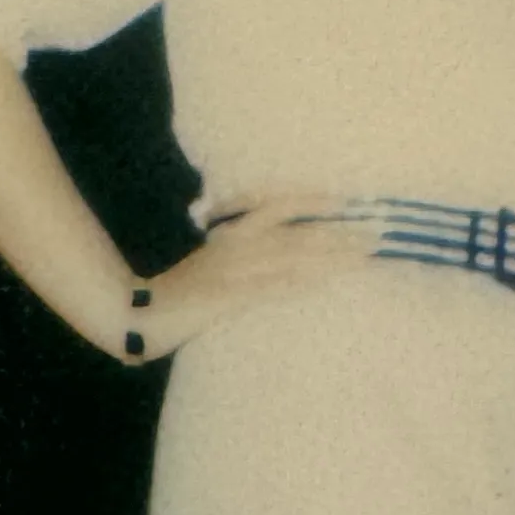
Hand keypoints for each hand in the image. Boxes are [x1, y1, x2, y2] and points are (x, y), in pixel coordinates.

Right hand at [127, 195, 385, 361]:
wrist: (139, 314)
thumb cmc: (185, 291)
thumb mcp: (217, 261)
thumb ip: (248, 249)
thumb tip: (290, 248)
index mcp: (232, 233)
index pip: (278, 205)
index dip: (313, 200)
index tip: (346, 200)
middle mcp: (234, 245)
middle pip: (297, 233)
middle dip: (339, 234)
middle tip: (375, 235)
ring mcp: (231, 271)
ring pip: (291, 258)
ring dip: (330, 258)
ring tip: (363, 258)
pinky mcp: (227, 298)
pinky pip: (269, 289)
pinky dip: (298, 284)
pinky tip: (325, 283)